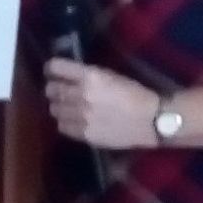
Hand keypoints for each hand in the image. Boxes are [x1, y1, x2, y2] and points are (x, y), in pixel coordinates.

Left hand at [43, 58, 159, 149]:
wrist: (151, 120)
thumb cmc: (135, 94)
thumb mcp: (111, 76)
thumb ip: (88, 76)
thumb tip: (69, 76)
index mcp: (90, 76)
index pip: (57, 68)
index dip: (51, 68)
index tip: (50, 71)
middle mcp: (82, 95)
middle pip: (52, 90)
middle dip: (52, 88)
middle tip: (56, 90)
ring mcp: (82, 116)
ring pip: (54, 110)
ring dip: (58, 106)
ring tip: (65, 107)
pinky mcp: (85, 134)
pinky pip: (63, 127)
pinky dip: (65, 122)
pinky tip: (73, 120)